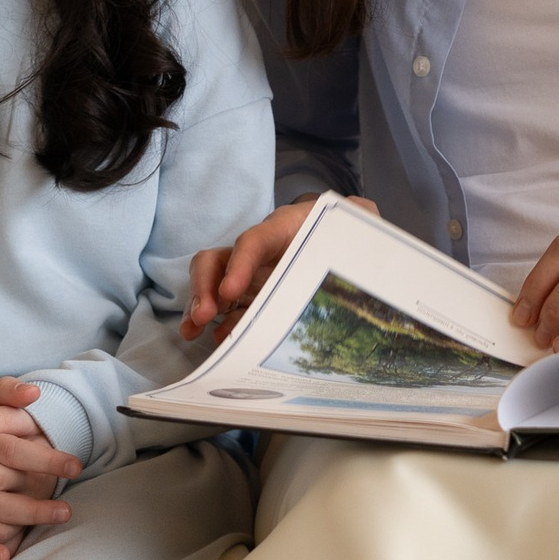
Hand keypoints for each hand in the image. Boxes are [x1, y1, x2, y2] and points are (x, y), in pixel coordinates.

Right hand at [182, 194, 379, 344]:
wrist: (348, 244)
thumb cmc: (349, 230)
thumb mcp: (359, 218)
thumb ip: (361, 215)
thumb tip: (364, 215)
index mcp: (285, 229)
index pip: (255, 239)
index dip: (240, 263)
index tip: (230, 291)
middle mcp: (261, 252)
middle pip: (219, 260)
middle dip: (205, 285)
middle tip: (204, 315)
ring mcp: (254, 277)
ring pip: (213, 285)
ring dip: (201, 306)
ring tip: (193, 331)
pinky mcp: (255, 300)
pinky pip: (229, 312)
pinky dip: (219, 327)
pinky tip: (219, 345)